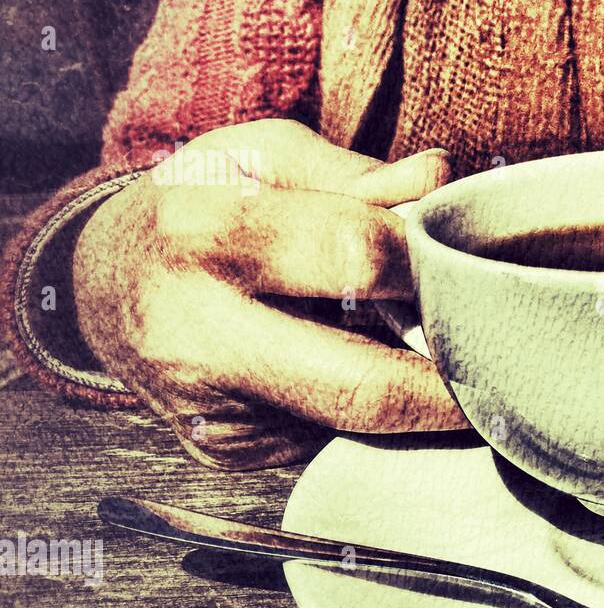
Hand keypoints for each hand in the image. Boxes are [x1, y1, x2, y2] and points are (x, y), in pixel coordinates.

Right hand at [73, 119, 466, 469]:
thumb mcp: (260, 156)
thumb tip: (441, 180)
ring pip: (356, 423)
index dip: (428, 266)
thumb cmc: (193, 206)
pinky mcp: (225, 451)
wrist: (98, 283)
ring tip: (425, 350)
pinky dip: (363, 408)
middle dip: (450, 381)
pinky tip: (351, 367)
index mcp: (207, 235)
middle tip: (501, 360)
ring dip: (413, 396)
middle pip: (363, 385)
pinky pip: (327, 437)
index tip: (465, 267)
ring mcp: (209, 410)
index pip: (357, 258)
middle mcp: (198, 336)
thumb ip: (356, 172)